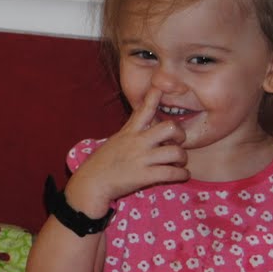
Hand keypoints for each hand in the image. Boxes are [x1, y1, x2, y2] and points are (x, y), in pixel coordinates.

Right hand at [67, 88, 189, 214]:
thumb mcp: (114, 141)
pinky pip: (172, 173)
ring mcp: (141, 159)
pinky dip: (182, 174)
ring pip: (176, 152)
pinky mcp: (144, 176)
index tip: (160, 87)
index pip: (143, 110)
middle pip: (170, 128)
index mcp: (129, 132)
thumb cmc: (101, 164)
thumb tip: (144, 124)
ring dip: (182, 158)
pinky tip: (181, 175)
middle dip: (180, 135)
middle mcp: (137, 142)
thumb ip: (130, 132)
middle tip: (178, 143)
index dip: (154, 97)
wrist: (91, 184)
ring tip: (178, 163)